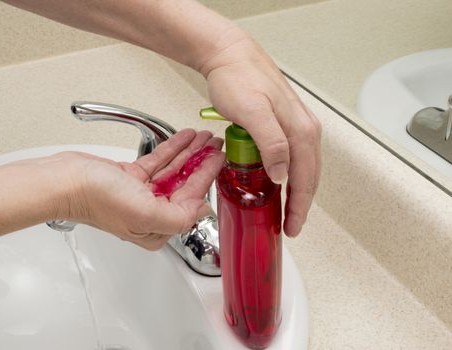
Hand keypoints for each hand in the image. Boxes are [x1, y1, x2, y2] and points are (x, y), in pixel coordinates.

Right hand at [60, 129, 223, 250]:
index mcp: (157, 229)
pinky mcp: (131, 177)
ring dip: (190, 152)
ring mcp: (141, 194)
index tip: (220, 160)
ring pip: (173, 170)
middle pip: (185, 184)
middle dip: (202, 162)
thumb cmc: (96, 199)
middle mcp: (151, 214)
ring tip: (204, 137)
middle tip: (216, 144)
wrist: (65, 180)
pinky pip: (158, 161)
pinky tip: (184, 138)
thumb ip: (179, 217)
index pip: (191, 201)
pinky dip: (172, 148)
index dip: (207, 178)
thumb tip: (203, 210)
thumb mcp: (145, 214)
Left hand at [199, 29, 321, 236]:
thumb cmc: (238, 80)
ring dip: (296, 191)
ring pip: (302, 167)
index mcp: (301, 130)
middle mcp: (304, 128)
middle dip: (301, 204)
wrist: (229, 56)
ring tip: (287, 211)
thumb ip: (270, 142)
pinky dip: (289, 174)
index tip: (292, 227)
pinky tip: (278, 182)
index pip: (305, 178)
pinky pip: (293, 156)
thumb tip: (284, 174)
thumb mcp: (251, 112)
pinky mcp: (283, 123)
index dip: (299, 206)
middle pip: (309, 176)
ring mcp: (295, 125)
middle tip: (291, 226)